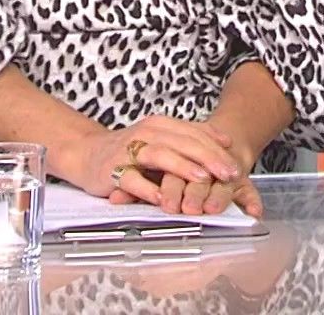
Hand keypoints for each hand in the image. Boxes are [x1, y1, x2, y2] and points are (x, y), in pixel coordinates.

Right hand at [117, 117, 265, 216]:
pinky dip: (148, 189)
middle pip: (182, 142)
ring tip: (201, 178)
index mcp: (161, 125)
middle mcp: (146, 134)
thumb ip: (191, 137)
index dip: (217, 149)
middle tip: (227, 174)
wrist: (86, 154)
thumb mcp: (162, 138)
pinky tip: (163, 198)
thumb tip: (225, 141)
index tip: (236, 166)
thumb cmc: (130, 149)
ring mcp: (129, 151)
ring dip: (182, 167)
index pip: (194, 134)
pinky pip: (131, 179)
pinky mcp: (113, 171)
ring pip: (159, 155)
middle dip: (208, 158)